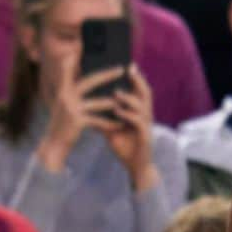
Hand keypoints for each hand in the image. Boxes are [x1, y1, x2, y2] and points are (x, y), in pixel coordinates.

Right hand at [36, 48, 121, 171]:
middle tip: (121, 68)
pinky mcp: (76, 121)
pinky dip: (110, 123)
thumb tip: (85, 77)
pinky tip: (120, 125)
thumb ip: (72, 90)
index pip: (68, 68)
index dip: (75, 57)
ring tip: (125, 99)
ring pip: (96, 102)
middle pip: (89, 81)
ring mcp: (70, 108)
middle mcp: (65, 96)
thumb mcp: (65, 104)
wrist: (53, 145)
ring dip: (112, 101)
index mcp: (63, 89)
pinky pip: (98, 120)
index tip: (83, 44)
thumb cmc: (64, 124)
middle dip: (107, 74)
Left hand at [103, 65, 157, 191]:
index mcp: (139, 111)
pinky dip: (128, 115)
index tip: (127, 64)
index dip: (136, 77)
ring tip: (117, 92)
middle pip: (146, 93)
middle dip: (138, 80)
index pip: (140, 90)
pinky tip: (118, 111)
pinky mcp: (145, 136)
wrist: (135, 167)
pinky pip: (138, 122)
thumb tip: (85, 105)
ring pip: (143, 106)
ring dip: (129, 98)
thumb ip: (102, 116)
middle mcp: (146, 116)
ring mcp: (147, 126)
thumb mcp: (111, 128)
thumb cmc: (125, 146)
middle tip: (128, 69)